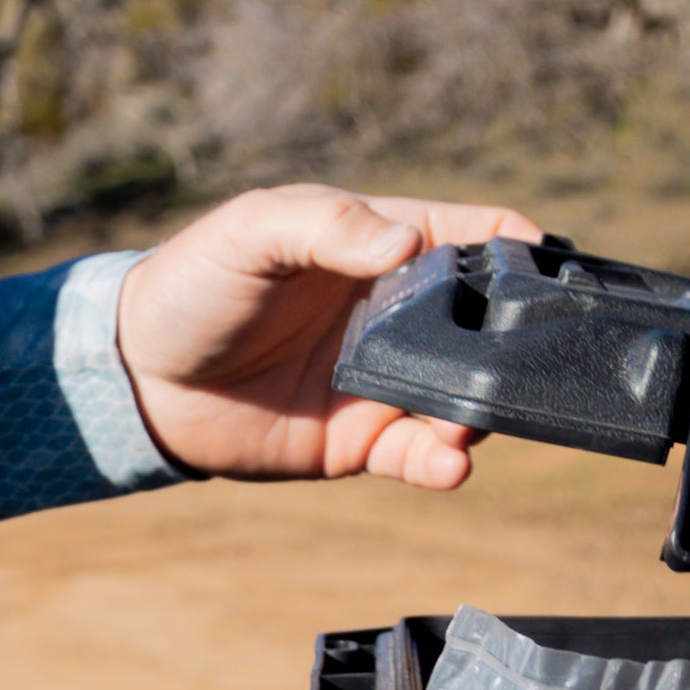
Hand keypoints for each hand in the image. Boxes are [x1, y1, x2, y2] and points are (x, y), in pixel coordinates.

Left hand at [115, 185, 543, 488]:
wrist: (137, 374)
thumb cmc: (194, 283)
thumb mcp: (253, 232)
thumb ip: (328, 226)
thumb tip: (405, 242)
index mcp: (385, 245)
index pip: (479, 236)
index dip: (522, 247)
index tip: (551, 270)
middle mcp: (398, 313)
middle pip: (489, 326)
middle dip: (517, 346)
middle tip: (519, 365)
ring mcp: (385, 379)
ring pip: (466, 397)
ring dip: (483, 412)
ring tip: (469, 424)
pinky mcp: (360, 439)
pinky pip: (419, 453)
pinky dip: (443, 463)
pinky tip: (448, 463)